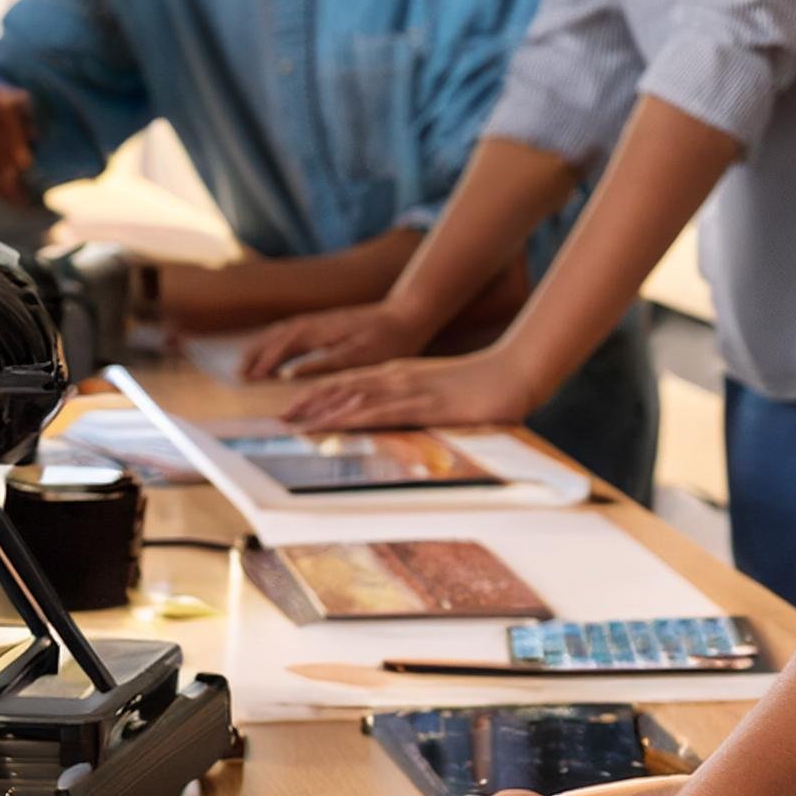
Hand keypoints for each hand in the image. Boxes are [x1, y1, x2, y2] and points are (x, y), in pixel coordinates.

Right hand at [238, 304, 424, 381]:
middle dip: (256, 354)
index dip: (264, 362)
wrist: (409, 314)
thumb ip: (325, 364)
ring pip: (283, 332)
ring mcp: (322, 321)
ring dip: (263, 347)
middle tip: (238, 375)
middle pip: (277, 336)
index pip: (284, 345)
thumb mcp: (361, 357)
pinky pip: (294, 331)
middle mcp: (317, 323)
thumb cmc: (390, 339)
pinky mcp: (328, 324)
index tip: (249, 379)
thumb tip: (290, 373)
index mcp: (322, 331)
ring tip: (248, 365)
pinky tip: (276, 354)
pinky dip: (278, 342)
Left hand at [283, 347, 535, 431]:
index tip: (297, 409)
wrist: (514, 373)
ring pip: (354, 397)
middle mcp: (399, 377)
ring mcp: (408, 388)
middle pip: (345, 388)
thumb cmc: (484, 387)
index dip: (321, 395)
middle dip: (311, 403)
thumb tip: (405, 421)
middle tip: (281, 418)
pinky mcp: (422, 403)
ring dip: (321, 410)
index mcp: (402, 374)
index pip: (352, 384)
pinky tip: (333, 423)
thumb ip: (420, 405)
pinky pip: (379, 410)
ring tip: (294, 422)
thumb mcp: (442, 396)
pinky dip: (350, 416)